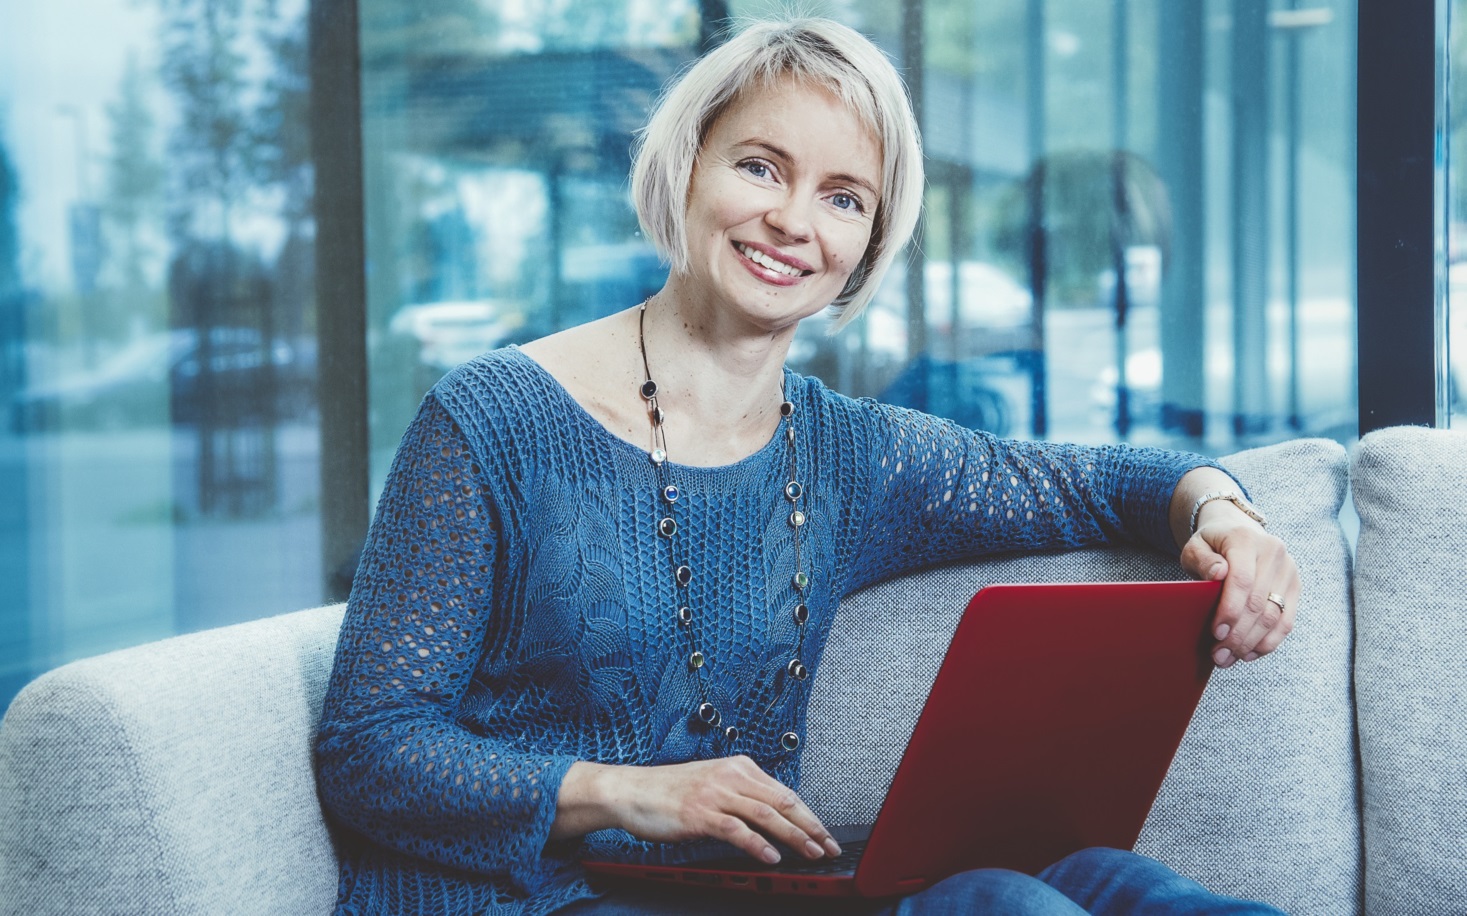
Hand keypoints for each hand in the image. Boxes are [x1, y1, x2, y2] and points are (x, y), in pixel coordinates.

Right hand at [563, 756, 840, 863]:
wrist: (631, 791)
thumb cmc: (670, 792)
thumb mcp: (713, 784)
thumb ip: (742, 796)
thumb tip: (775, 819)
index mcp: (739, 767)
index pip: (785, 793)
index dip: (809, 815)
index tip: (826, 834)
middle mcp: (731, 776)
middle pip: (783, 802)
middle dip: (811, 826)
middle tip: (830, 846)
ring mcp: (716, 793)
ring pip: (766, 815)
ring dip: (794, 836)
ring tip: (811, 853)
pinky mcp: (700, 813)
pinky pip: (736, 830)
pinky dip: (758, 844)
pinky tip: (772, 856)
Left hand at [1179, 505, 1299, 667]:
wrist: (1238, 531)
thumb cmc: (1211, 544)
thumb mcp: (1196, 547)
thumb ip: (1203, 560)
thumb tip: (1218, 573)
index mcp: (1246, 539)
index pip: (1242, 580)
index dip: (1230, 610)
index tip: (1216, 633)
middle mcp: (1274, 552)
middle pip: (1259, 603)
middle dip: (1238, 635)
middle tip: (1218, 656)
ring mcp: (1289, 570)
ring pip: (1274, 616)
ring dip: (1251, 643)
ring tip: (1228, 658)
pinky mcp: (1295, 586)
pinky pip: (1287, 621)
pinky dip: (1268, 642)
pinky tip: (1248, 654)